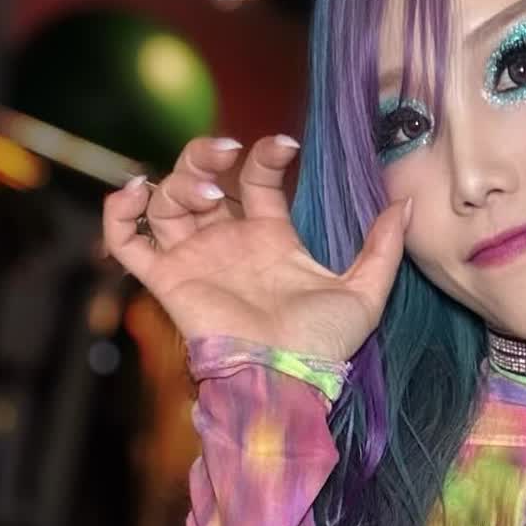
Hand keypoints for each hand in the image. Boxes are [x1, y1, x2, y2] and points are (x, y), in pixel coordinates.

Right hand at [102, 134, 410, 362]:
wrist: (285, 378)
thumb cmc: (323, 345)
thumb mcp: (364, 292)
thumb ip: (383, 248)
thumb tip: (406, 203)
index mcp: (269, 238)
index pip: (255, 180)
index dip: (264, 155)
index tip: (284, 147)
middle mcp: (227, 243)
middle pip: (200, 179)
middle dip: (205, 155)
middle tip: (227, 152)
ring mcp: (194, 259)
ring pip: (165, 201)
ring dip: (178, 180)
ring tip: (206, 193)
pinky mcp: (167, 280)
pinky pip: (126, 241)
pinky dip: (119, 212)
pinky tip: (135, 190)